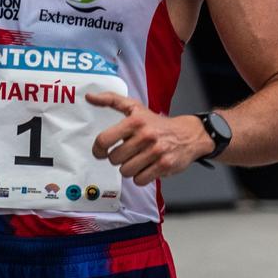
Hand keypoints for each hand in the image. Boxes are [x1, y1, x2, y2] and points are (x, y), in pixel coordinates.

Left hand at [87, 92, 212, 185]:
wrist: (189, 134)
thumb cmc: (157, 123)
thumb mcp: (135, 107)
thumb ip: (111, 100)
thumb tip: (89, 96)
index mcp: (135, 121)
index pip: (104, 140)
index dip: (98, 149)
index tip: (100, 152)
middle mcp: (146, 135)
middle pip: (114, 159)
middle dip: (118, 158)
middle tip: (127, 153)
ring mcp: (156, 152)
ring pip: (126, 171)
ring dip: (129, 168)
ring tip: (137, 160)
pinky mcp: (164, 166)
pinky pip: (140, 180)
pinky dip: (140, 177)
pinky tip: (147, 167)